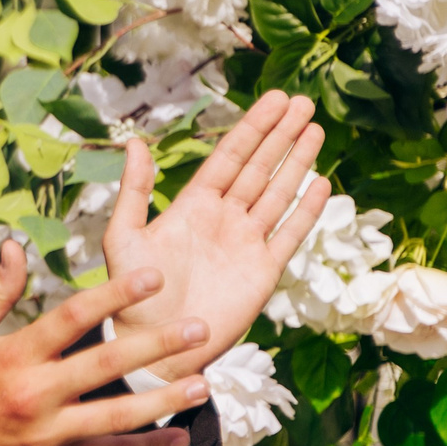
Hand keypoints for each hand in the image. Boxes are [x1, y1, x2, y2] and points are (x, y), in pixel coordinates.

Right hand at [0, 245, 212, 445]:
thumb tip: (14, 247)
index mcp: (13, 356)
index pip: (73, 317)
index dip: (115, 294)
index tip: (152, 277)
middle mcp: (35, 393)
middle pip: (106, 364)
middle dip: (156, 344)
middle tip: (198, 328)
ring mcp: (49, 432)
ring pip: (118, 417)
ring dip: (164, 400)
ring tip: (203, 383)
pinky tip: (178, 438)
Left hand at [102, 90, 329, 380]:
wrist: (154, 346)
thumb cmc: (131, 295)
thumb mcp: (124, 237)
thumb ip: (135, 191)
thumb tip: (135, 142)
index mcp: (192, 205)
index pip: (230, 157)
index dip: (253, 127)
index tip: (277, 99)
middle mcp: (223, 218)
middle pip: (260, 167)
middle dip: (281, 135)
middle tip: (304, 102)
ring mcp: (246, 242)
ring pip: (278, 194)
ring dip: (297, 163)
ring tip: (315, 130)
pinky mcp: (264, 271)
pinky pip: (290, 234)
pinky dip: (306, 211)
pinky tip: (321, 184)